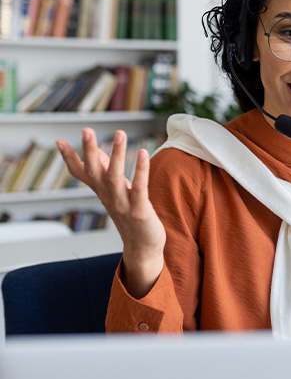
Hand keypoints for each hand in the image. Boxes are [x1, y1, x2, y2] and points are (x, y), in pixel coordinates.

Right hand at [57, 128, 164, 297]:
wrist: (143, 248)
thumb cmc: (131, 215)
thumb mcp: (117, 192)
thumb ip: (107, 173)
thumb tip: (99, 152)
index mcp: (101, 192)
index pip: (81, 174)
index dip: (70, 159)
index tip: (59, 141)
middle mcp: (108, 197)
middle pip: (95, 172)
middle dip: (89, 151)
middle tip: (86, 130)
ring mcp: (123, 205)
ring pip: (115, 177)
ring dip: (117, 155)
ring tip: (119, 133)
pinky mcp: (139, 211)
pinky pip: (140, 189)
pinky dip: (141, 171)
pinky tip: (143, 153)